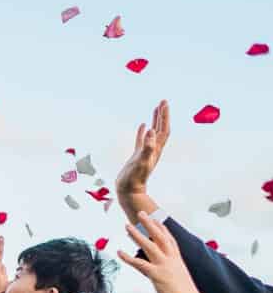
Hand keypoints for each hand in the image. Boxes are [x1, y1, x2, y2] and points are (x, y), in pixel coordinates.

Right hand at [116, 100, 168, 215]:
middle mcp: (153, 149)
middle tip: (163, 102)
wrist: (129, 191)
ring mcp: (145, 152)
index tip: (164, 104)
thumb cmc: (135, 178)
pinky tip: (143, 126)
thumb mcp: (142, 161)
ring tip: (155, 109)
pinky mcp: (137, 155)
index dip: (164, 116)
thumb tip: (152, 130)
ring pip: (153, 133)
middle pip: (161, 128)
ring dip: (155, 121)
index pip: (163, 129)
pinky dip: (143, 132)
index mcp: (156, 149)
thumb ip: (148, 146)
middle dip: (162, 115)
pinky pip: (142, 140)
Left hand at [119, 212, 234, 292]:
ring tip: (126, 225)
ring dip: (137, 234)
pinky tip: (119, 252)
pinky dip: (128, 257)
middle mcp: (172, 259)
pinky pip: (140, 264)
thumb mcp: (177, 280)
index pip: (169, 239)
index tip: (155, 218)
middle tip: (141, 212)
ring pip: (149, 245)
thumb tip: (160, 274)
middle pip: (160, 236)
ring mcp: (164, 266)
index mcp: (177, 260)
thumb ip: (168, 273)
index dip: (161, 228)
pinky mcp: (157, 275)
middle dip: (150, 223)